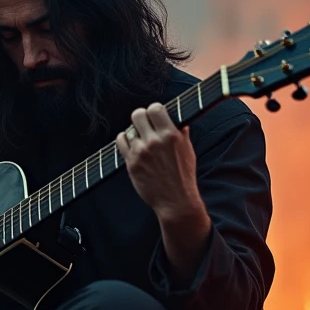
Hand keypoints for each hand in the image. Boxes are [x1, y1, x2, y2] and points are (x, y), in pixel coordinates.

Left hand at [115, 102, 203, 221]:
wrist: (175, 201)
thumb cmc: (184, 177)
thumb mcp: (188, 151)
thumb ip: (181, 134)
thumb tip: (180, 122)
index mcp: (171, 135)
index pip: (155, 108)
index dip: (154, 110)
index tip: (156, 115)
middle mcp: (154, 142)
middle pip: (137, 114)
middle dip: (141, 118)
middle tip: (145, 125)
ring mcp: (141, 153)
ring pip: (129, 130)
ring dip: (134, 132)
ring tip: (141, 139)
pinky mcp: (131, 163)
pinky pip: (121, 142)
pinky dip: (124, 140)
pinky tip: (131, 144)